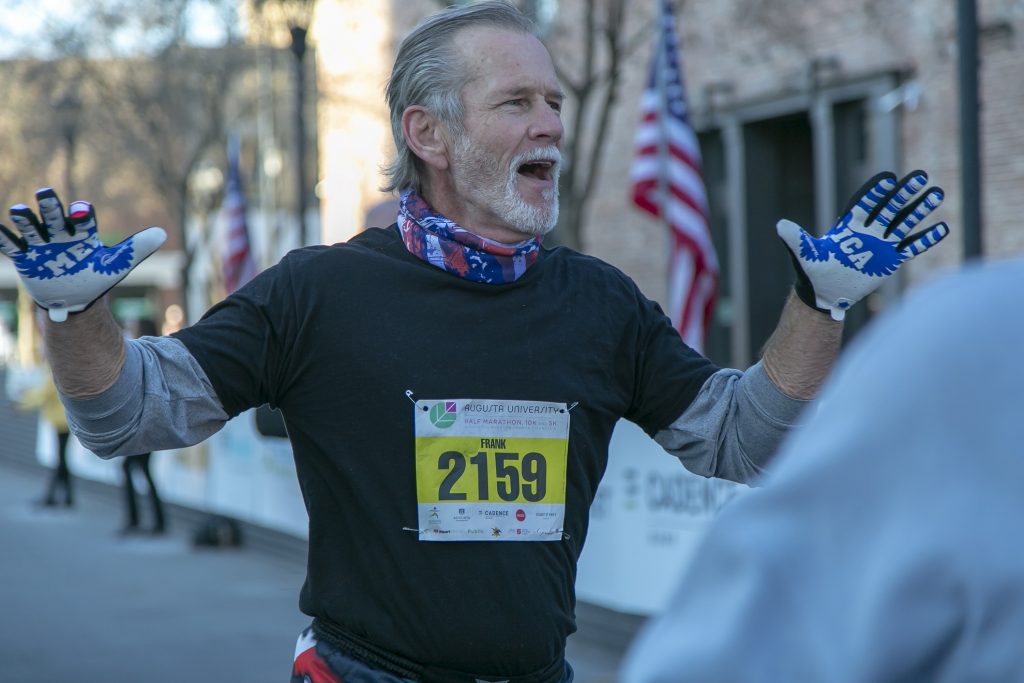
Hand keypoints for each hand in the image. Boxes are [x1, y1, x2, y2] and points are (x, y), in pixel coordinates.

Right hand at [0, 188, 165, 321]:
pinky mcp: (25, 257)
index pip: (82, 219)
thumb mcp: (116, 264)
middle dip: (50, 207)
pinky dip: (4, 238)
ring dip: (25, 220)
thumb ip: (136, 248)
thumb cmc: (95, 275)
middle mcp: (60, 234)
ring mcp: (40, 245)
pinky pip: (11, 246)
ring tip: (19, 211)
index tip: (82, 212)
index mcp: (82, 234)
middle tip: (46, 193)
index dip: (81, 215)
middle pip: (54, 217)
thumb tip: (162, 233)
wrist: (73, 297)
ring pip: (31, 228)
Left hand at [777, 170, 949, 320]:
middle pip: (890, 208)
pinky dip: (926, 238)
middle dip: (905, 193)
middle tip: (920, 176)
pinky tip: (942, 227)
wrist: (826, 292)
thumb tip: (780, 226)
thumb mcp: (805, 254)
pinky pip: (912, 247)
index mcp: (849, 226)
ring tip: (937, 193)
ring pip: (904, 223)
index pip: (865, 204)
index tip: (888, 178)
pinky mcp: (890, 260)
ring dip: (920, 210)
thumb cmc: (814, 271)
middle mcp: (869, 231)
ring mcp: (882, 244)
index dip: (876, 192)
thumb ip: (796, 239)